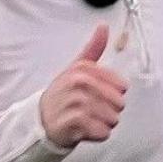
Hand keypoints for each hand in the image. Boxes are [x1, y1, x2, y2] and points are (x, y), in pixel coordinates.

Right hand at [36, 23, 126, 148]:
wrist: (41, 119)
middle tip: (93, 110)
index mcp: (83, 69)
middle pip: (119, 103)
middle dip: (110, 110)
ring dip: (103, 123)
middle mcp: (79, 83)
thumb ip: (93, 48)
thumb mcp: (76, 68)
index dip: (114, 94)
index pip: (121, 86)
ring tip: (88, 120)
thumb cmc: (63, 94)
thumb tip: (103, 27)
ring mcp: (76, 102)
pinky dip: (97, 135)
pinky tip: (85, 129)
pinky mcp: (74, 122)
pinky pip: (103, 132)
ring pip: (112, 119)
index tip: (100, 95)